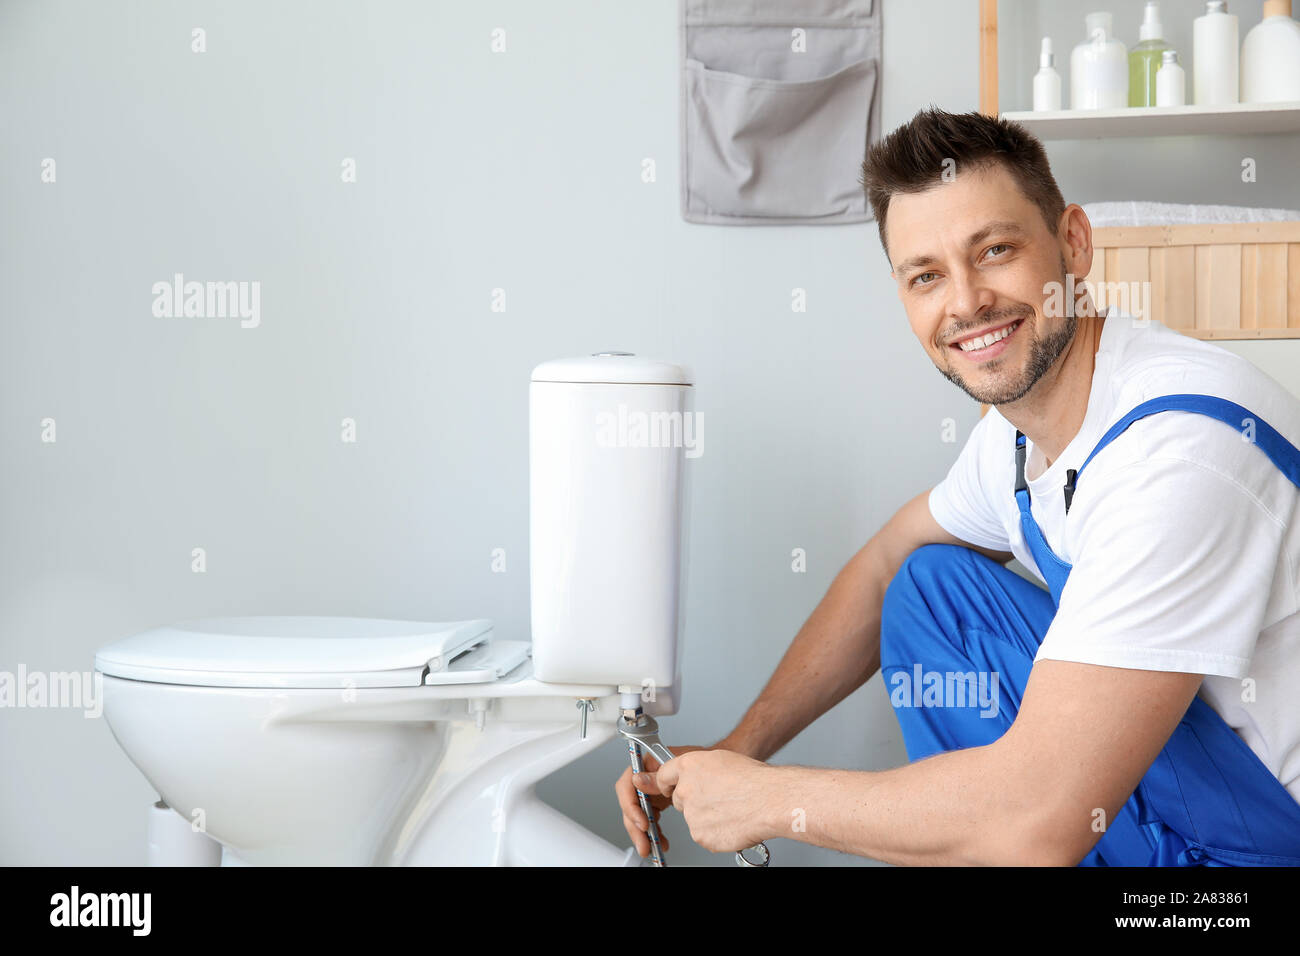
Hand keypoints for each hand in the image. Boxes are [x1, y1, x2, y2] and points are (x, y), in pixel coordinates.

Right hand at [615, 744, 710, 857]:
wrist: (715, 768)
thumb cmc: (700, 759)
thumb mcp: (680, 764)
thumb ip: (660, 774)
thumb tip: (638, 780)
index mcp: (646, 765)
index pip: (627, 785)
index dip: (631, 805)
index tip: (643, 823)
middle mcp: (646, 778)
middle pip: (631, 804)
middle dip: (635, 827)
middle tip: (644, 843)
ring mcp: (651, 791)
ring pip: (638, 815)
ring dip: (643, 833)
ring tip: (651, 847)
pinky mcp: (658, 802)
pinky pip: (650, 819)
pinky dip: (654, 832)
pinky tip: (661, 840)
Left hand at [653, 750, 775, 854]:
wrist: (770, 800)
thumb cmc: (754, 779)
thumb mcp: (721, 760)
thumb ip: (698, 769)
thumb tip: (693, 776)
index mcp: (689, 766)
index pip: (664, 776)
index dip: (667, 783)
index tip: (668, 788)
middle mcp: (685, 790)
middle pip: (679, 800)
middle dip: (693, 802)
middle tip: (717, 800)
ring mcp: (691, 815)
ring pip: (694, 819)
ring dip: (707, 818)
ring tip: (731, 810)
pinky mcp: (700, 835)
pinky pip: (704, 835)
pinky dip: (716, 832)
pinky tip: (732, 822)